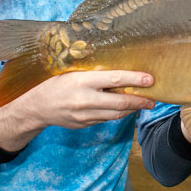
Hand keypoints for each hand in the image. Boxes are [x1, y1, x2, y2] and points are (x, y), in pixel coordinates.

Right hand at [0, 70, 155, 151]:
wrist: (36, 107)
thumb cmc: (54, 82)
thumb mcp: (71, 71)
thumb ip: (92, 71)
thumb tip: (117, 65)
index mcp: (82, 81)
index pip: (114, 80)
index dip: (135, 79)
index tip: (150, 78)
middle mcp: (85, 100)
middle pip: (119, 103)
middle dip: (140, 101)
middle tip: (153, 99)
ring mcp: (85, 115)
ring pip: (115, 115)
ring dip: (132, 110)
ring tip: (144, 104)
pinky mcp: (85, 124)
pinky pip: (105, 119)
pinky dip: (117, 114)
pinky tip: (125, 109)